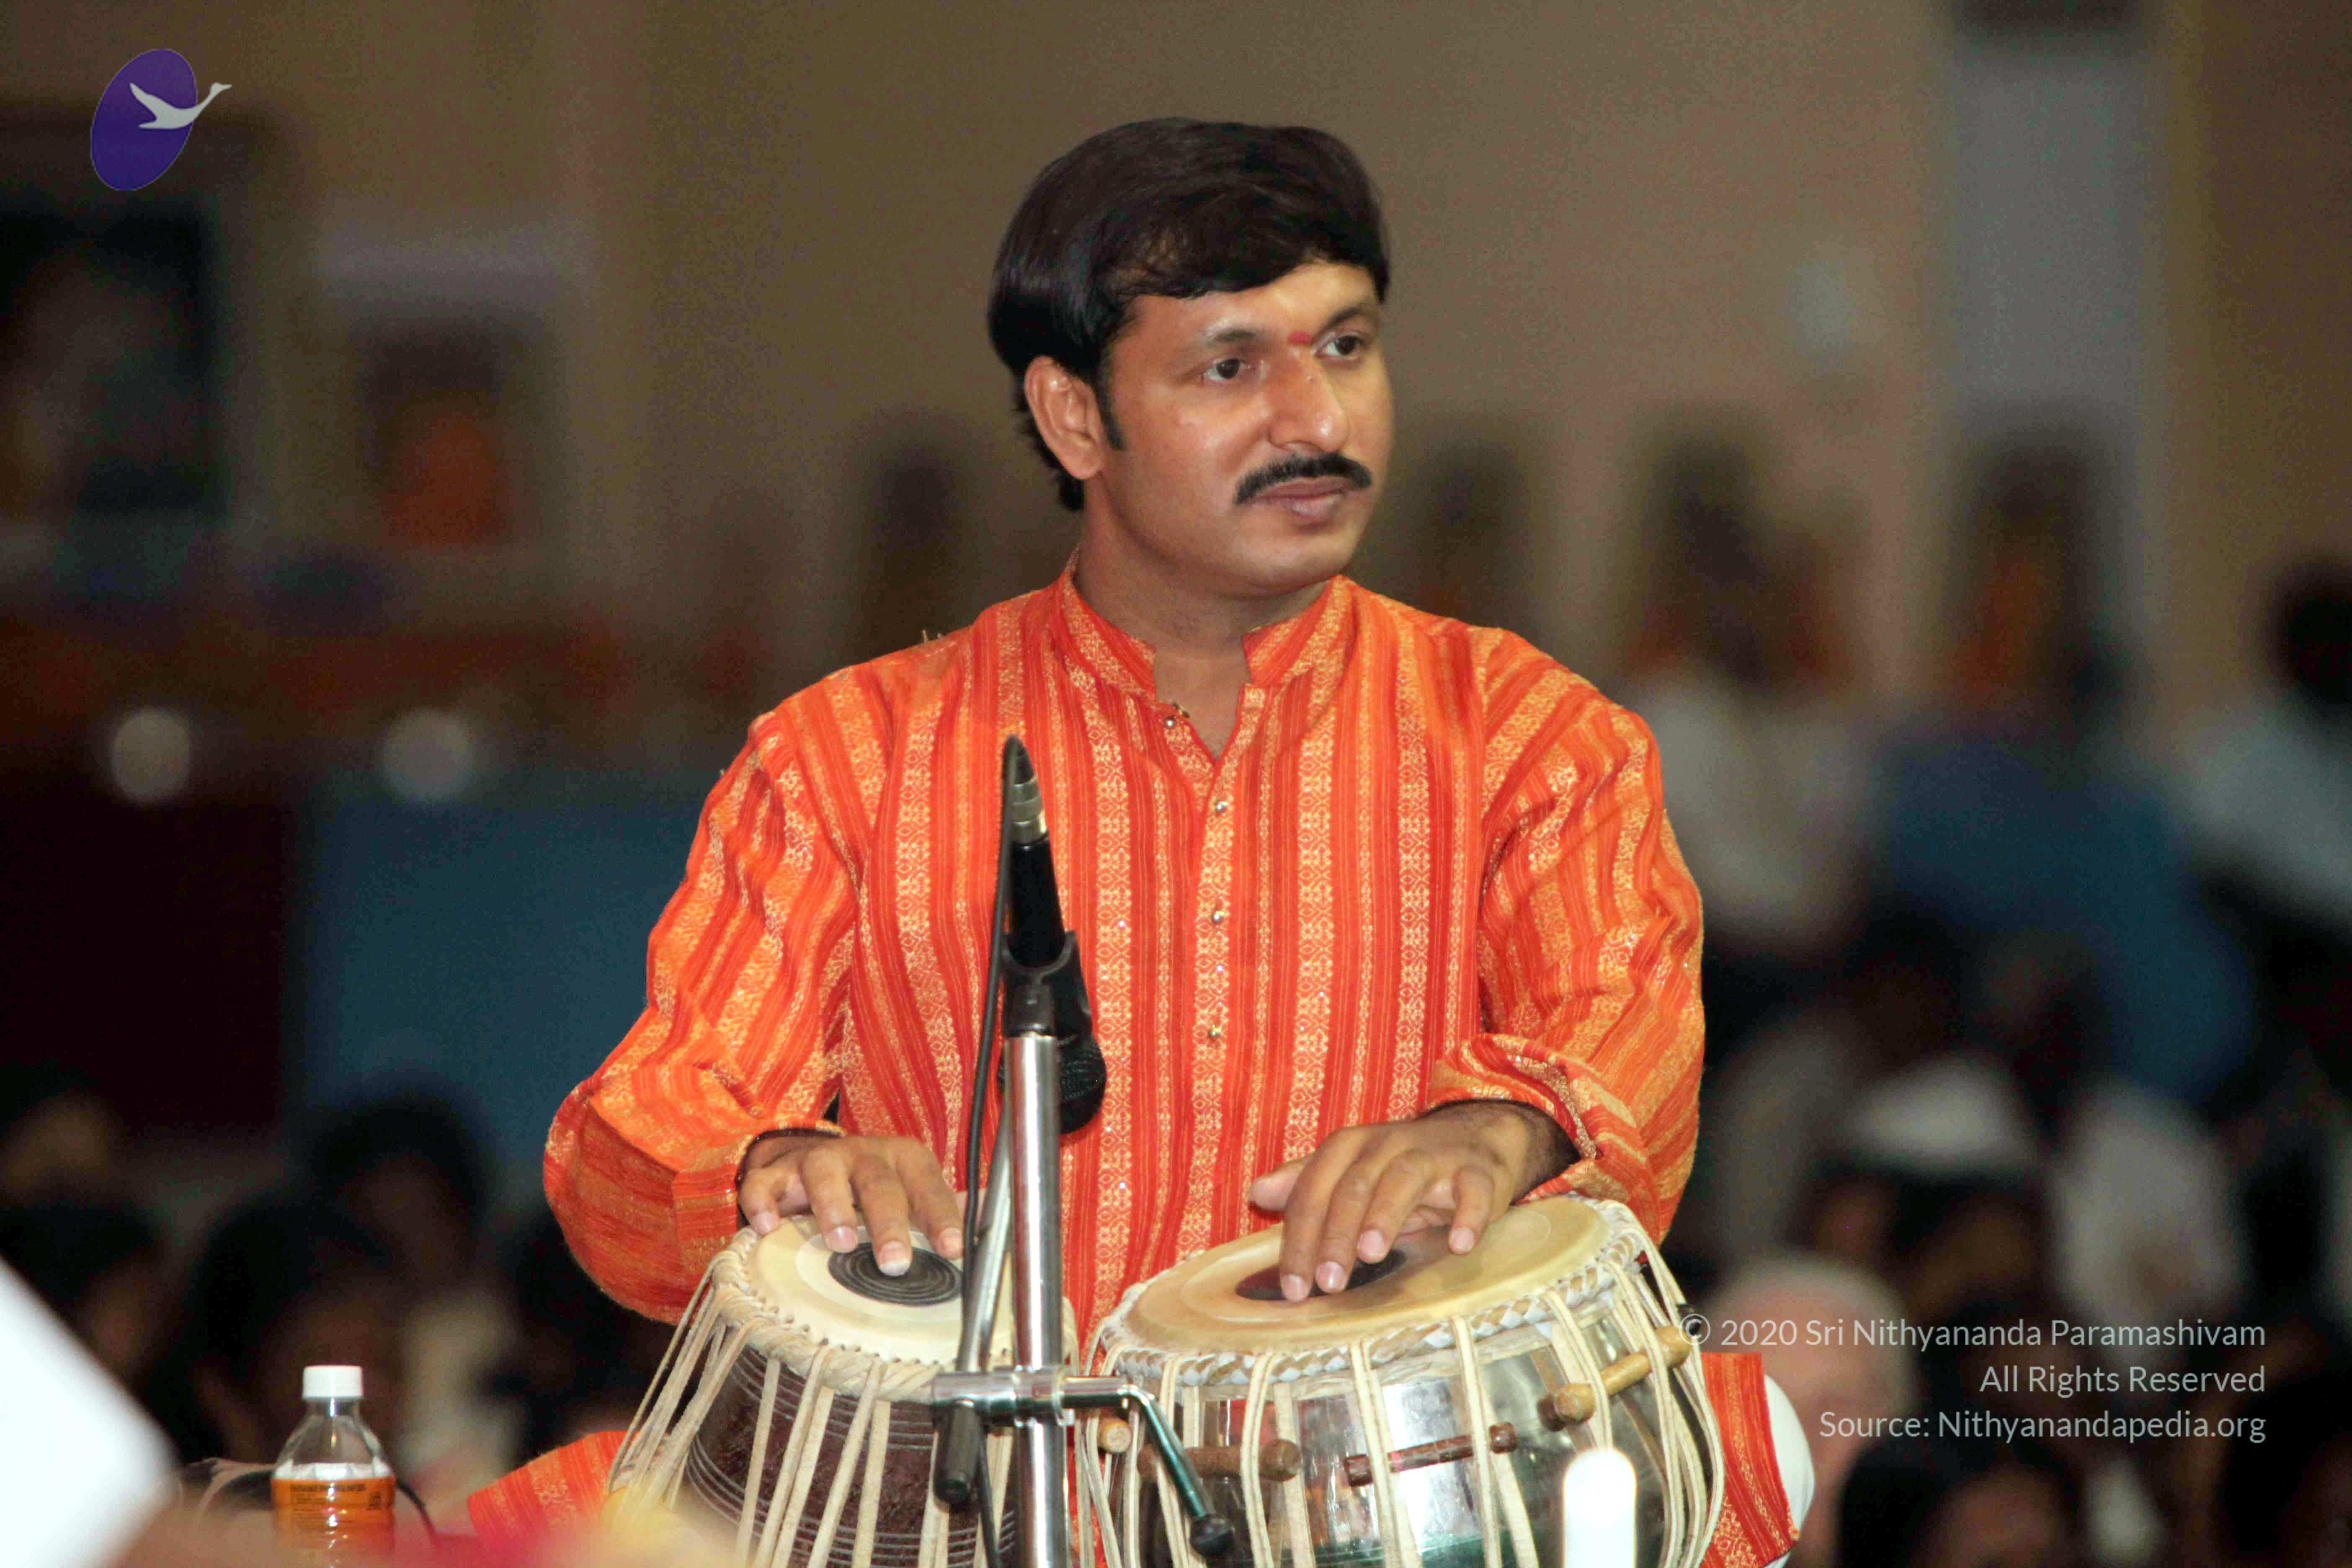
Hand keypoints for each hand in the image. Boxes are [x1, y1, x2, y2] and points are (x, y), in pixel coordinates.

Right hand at [736, 1132, 963, 1275]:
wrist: (813, 1162)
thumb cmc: (874, 1189)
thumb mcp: (910, 1195)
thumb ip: (939, 1216)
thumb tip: (987, 1242)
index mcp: (904, 1160)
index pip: (928, 1185)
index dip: (941, 1217)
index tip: (952, 1250)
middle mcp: (863, 1154)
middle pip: (878, 1183)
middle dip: (889, 1222)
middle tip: (895, 1262)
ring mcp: (818, 1161)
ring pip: (825, 1173)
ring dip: (834, 1206)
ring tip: (841, 1242)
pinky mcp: (777, 1172)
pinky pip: (765, 1183)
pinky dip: (764, 1203)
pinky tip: (768, 1227)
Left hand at [1247, 1103, 1570, 1302]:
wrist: (1477, 1140)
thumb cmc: (1402, 1168)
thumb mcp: (1351, 1171)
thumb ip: (1306, 1184)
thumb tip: (1257, 1192)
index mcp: (1351, 1146)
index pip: (1315, 1189)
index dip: (1299, 1237)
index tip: (1292, 1287)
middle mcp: (1388, 1144)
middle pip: (1354, 1186)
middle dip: (1336, 1234)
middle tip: (1327, 1282)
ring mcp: (1435, 1155)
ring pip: (1404, 1179)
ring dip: (1385, 1214)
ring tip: (1371, 1253)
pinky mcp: (1479, 1172)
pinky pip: (1474, 1191)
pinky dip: (1469, 1215)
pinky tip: (1459, 1244)